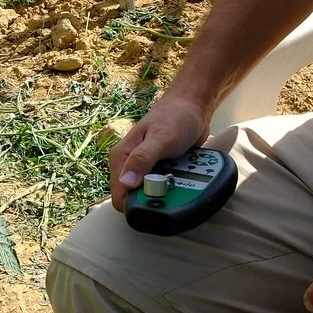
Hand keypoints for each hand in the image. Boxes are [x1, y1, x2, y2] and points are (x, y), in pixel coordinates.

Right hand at [106, 93, 209, 210]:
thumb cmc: (174, 118)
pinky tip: (185, 180)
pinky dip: (174, 189)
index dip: (137, 204)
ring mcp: (144, 170)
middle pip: (136, 199)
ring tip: (182, 184)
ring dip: (167, 195)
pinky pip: (163, 189)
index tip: (157, 201)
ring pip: (151, 196)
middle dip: (154, 200)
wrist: (192, 108)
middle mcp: (129, 166)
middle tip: (173, 191)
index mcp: (121, 158)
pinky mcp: (158, 171)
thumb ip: (143, 159)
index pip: (119, 196)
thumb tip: (126, 183)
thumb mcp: (160, 139)